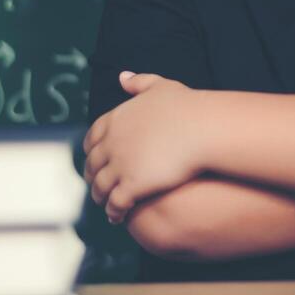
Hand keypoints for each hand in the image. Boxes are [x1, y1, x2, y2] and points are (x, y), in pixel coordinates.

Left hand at [82, 71, 206, 224]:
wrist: (202, 130)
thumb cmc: (187, 107)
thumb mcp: (160, 86)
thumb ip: (139, 82)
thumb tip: (122, 76)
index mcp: (114, 119)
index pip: (92, 138)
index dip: (92, 150)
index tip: (94, 157)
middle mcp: (111, 143)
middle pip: (93, 164)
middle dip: (92, 175)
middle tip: (95, 184)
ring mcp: (119, 166)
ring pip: (100, 187)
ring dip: (99, 197)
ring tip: (104, 205)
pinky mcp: (131, 186)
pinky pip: (116, 203)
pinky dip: (113, 212)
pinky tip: (117, 217)